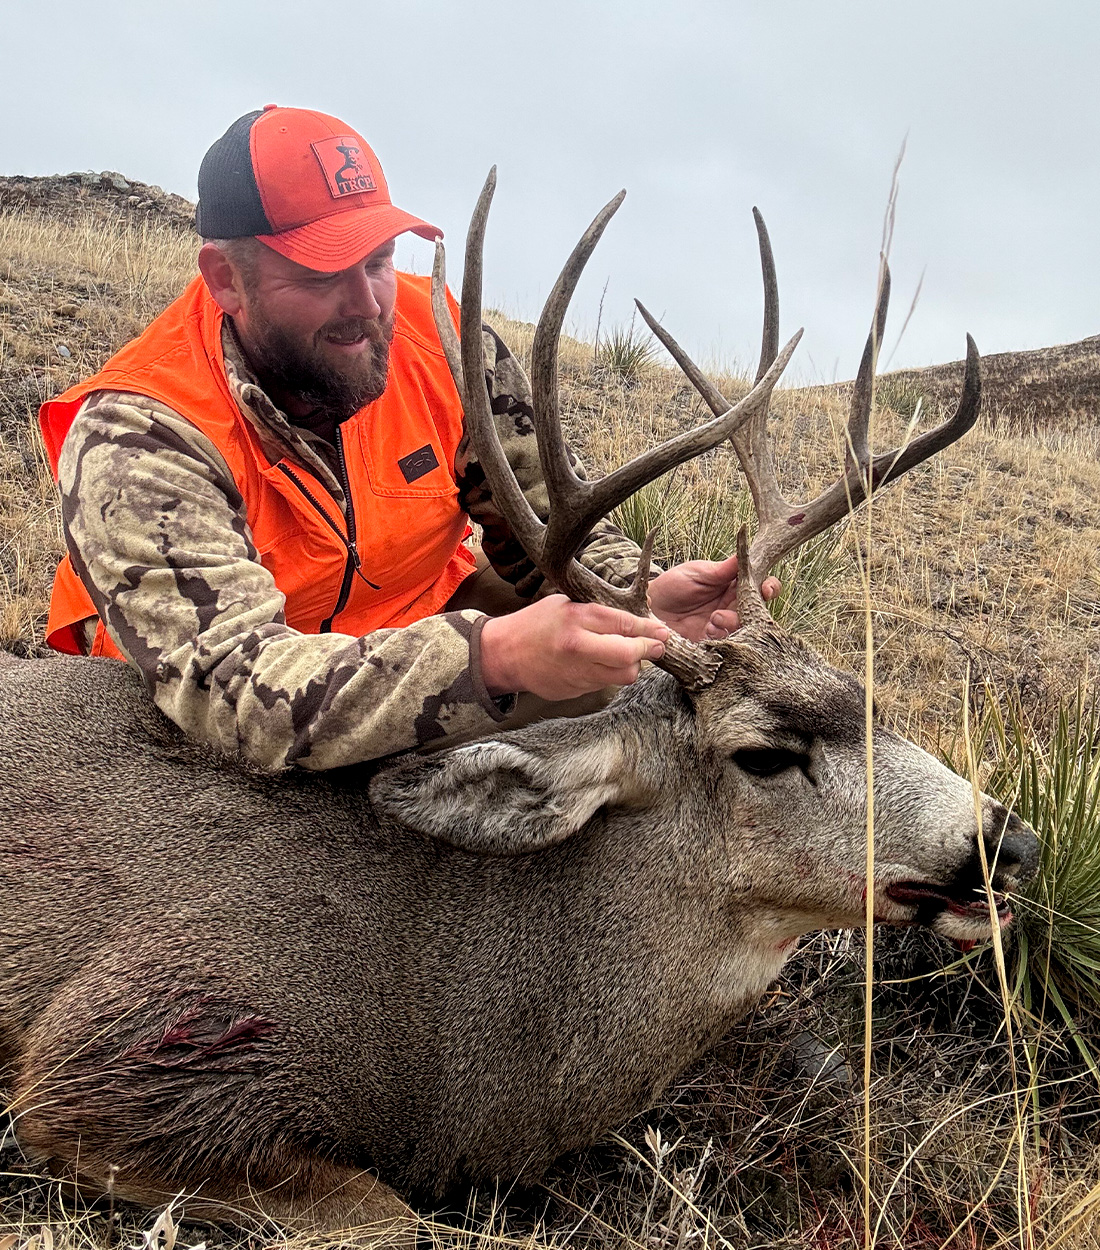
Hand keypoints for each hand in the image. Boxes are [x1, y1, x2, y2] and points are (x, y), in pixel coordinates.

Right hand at [480, 595, 669, 698]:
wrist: (504, 654)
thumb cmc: (535, 624)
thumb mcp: (565, 604)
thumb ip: (597, 612)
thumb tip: (635, 618)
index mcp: (576, 620)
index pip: (624, 625)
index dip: (649, 629)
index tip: (663, 631)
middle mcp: (578, 648)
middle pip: (629, 656)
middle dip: (647, 650)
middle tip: (656, 646)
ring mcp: (576, 673)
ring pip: (622, 675)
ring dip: (631, 665)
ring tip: (627, 654)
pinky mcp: (574, 691)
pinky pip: (604, 684)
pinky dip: (609, 674)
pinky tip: (601, 664)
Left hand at [646, 555, 780, 642]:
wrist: (651, 607)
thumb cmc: (674, 585)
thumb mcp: (698, 572)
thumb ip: (723, 569)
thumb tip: (745, 552)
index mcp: (733, 587)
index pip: (759, 586)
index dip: (768, 587)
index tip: (766, 589)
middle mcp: (733, 607)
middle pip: (756, 610)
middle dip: (749, 611)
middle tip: (725, 610)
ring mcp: (724, 626)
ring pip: (744, 628)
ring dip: (732, 625)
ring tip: (713, 620)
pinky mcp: (713, 643)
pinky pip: (727, 644)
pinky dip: (720, 638)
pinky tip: (706, 632)